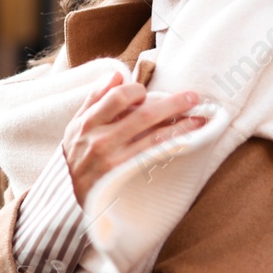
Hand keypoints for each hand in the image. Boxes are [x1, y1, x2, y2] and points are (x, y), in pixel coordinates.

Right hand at [62, 69, 207, 204]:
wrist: (72, 197)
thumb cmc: (79, 157)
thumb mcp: (77, 126)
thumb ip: (95, 99)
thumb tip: (117, 75)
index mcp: (87, 123)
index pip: (118, 96)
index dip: (137, 89)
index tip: (147, 92)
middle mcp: (100, 141)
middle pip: (143, 115)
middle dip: (173, 103)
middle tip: (193, 97)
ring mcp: (114, 161)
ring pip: (154, 138)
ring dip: (181, 126)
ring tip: (199, 119)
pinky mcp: (125, 178)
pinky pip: (155, 159)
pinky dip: (173, 147)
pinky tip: (189, 142)